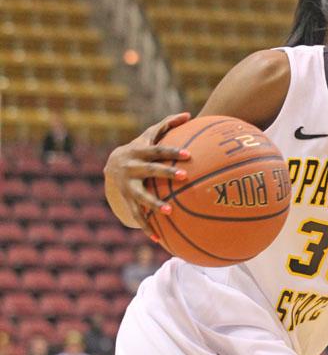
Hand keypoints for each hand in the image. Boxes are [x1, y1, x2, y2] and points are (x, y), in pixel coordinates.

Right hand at [104, 112, 190, 232]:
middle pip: (151, 170)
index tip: (188, 155)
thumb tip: (189, 114)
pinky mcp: (127, 201)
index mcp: (139, 152)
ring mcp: (128, 186)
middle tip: (184, 177)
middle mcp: (132, 168)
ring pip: (141, 196)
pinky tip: (160, 240)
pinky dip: (147, 228)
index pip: (158, 150)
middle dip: (166, 173)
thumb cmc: (140, 148)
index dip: (172, 152)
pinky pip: (137, 216)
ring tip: (170, 211)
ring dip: (154, 204)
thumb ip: (168, 124)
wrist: (111, 164)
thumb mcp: (149, 135)